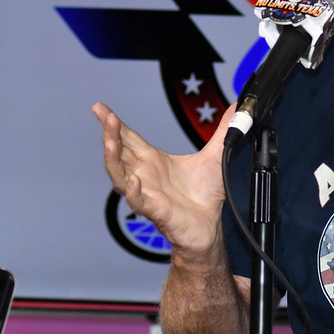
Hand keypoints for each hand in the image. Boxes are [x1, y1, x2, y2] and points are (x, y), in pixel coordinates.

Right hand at [92, 102, 234, 260]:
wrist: (210, 226)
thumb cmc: (204, 194)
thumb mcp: (216, 156)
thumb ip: (222, 130)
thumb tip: (234, 107)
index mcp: (152, 160)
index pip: (128, 137)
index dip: (113, 122)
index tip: (99, 107)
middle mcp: (144, 174)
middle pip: (119, 152)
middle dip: (110, 134)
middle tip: (106, 117)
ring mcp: (146, 192)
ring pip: (120, 175)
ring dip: (113, 159)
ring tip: (111, 143)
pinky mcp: (155, 210)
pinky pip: (138, 201)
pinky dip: (133, 190)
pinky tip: (134, 179)